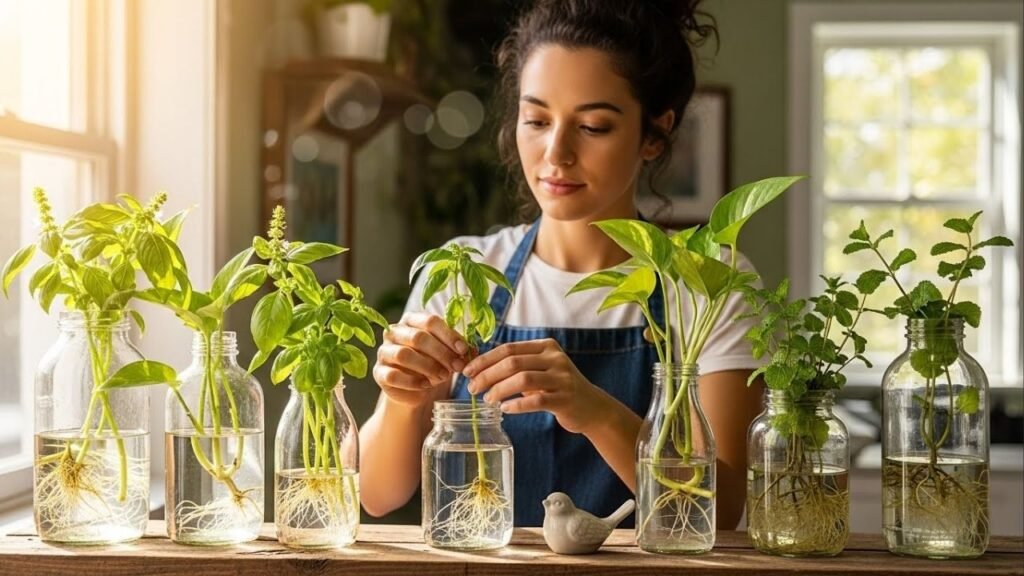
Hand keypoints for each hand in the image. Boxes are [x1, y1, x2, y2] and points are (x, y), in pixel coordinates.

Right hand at [372, 313, 468, 406]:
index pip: (430, 321)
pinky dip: (412, 382)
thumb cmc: (432, 364)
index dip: (449, 335)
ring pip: (403, 355)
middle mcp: (394, 332)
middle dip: (441, 353)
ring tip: (443, 377)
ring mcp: (384, 351)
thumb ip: (458, 349)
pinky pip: (393, 375)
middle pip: (418, 337)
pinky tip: (425, 386)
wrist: (414, 388)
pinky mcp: (378, 372)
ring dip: (428, 367)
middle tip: (457, 367)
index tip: (464, 350)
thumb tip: (473, 350)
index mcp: (412, 320)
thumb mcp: (447, 354)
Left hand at [462, 339, 607, 433]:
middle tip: (473, 389)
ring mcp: (562, 378)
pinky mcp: (565, 398)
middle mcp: (555, 358)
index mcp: (546, 347)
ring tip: (488, 400)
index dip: (485, 360)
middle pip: (513, 362)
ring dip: (500, 390)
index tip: (468, 371)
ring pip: (523, 379)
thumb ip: (518, 365)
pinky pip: (536, 400)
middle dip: (488, 375)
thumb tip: (479, 368)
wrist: (593, 407)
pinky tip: (505, 409)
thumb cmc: (558, 388)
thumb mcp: (542, 370)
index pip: (509, 349)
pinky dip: (517, 405)